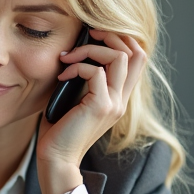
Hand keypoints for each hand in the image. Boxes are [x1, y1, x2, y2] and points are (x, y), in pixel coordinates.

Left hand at [36, 30, 147, 193]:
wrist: (56, 159)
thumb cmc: (58, 131)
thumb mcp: (74, 99)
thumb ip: (82, 79)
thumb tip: (74, 51)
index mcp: (118, 98)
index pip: (137, 59)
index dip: (121, 39)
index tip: (93, 36)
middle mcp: (121, 100)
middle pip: (137, 52)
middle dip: (112, 35)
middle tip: (87, 35)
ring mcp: (114, 103)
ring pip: (120, 57)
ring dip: (91, 49)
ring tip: (69, 57)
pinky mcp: (101, 107)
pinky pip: (97, 72)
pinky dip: (78, 67)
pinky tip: (62, 77)